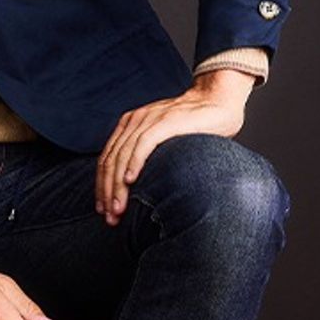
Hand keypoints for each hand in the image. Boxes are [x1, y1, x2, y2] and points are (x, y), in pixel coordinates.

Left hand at [94, 69, 253, 223]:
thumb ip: (147, 156)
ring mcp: (148, 119)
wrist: (217, 101)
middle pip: (110, 160)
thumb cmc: (194, 127)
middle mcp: (134, 121)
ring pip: (122, 156)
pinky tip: (130, 181)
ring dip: (117, 186)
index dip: (102, 187)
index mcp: (129, 125)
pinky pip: (143, 144)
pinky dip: (133, 164)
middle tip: (110, 217)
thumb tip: (137, 189)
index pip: (106, 159)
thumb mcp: (163, 141)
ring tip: (118, 209)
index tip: (103, 210)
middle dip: (107, 192)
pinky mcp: (164, 122)